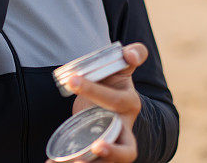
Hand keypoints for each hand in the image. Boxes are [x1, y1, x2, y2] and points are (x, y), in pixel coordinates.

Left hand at [46, 43, 147, 162]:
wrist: (109, 98)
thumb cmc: (115, 82)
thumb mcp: (124, 68)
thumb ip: (133, 55)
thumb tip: (129, 54)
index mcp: (129, 104)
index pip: (116, 100)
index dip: (96, 92)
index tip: (72, 80)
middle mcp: (123, 128)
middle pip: (127, 151)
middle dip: (113, 152)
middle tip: (96, 147)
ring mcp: (110, 142)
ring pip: (107, 162)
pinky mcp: (94, 150)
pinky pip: (87, 162)